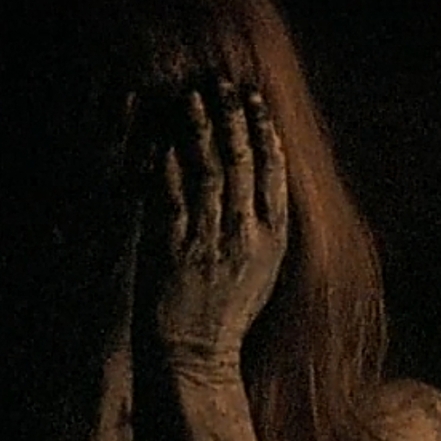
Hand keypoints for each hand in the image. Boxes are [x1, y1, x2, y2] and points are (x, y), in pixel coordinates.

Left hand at [136, 82, 289, 376]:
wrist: (197, 356)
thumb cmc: (227, 315)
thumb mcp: (262, 272)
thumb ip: (263, 229)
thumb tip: (263, 187)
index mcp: (272, 239)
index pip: (273, 173)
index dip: (264, 132)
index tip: (256, 102)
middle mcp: (245, 236)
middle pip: (242, 163)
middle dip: (234, 119)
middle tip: (224, 85)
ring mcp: (209, 242)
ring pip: (209, 172)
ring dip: (202, 130)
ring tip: (194, 97)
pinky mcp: (174, 250)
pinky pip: (173, 198)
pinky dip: (171, 166)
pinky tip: (166, 139)